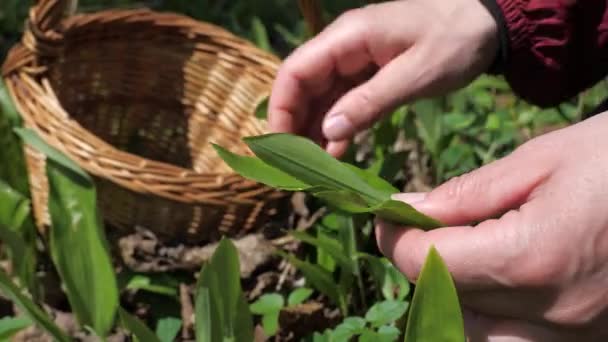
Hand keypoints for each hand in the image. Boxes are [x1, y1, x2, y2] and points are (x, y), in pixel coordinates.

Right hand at [268, 0, 497, 155]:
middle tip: (296, 166)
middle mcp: (343, 47)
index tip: (281, 147)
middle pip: (302, 86)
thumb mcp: (416, 75)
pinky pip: (342, 101)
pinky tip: (336, 152)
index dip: (281, 109)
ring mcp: (354, 60)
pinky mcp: (368, 74)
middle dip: (295, 125)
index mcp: (348, 38)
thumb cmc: (455, 42)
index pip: (295, 71)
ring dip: (313, 130)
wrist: (486, 24)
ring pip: (319, 96)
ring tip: (312, 167)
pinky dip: (337, 126)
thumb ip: (370, 103)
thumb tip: (327, 132)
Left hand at [376, 113, 607, 340]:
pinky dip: (492, 319)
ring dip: (452, 298)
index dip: (395, 236)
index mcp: (532, 257)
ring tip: (463, 255)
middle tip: (424, 228)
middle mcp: (552, 312)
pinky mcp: (591, 338)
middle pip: (444, 302)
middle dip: (420, 263)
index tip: (391, 212)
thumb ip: (466, 194)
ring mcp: (576, 334)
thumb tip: (407, 210)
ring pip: (476, 336)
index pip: (424, 263)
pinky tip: (499, 282)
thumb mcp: (539, 160)